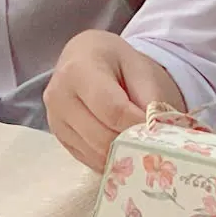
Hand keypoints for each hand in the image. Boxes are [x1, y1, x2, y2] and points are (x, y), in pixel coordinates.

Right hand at [44, 30, 183, 169]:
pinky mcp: (59, 137)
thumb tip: (159, 134)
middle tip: (155, 143)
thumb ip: (150, 99)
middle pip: (102, 138)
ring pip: (96, 154)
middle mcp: (59, 96)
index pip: (112, 110)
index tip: (160, 131)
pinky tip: (123, 145)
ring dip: (123, 155)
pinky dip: (110, 159)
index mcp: (78, 70)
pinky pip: (89, 160)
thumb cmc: (115, 61)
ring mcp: (55, 119)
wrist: (86, 56)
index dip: (138, 125)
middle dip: (132, 144)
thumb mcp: (139, 68)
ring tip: (141, 143)